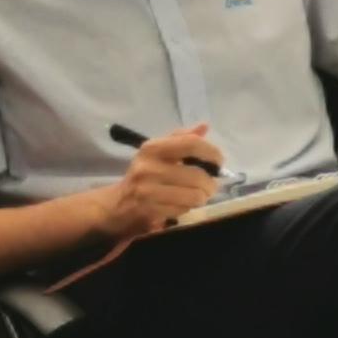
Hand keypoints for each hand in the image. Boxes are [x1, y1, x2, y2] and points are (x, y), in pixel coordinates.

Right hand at [94, 127, 223, 240]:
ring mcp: (148, 191)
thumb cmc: (145, 173)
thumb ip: (182, 138)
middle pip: (197, 175)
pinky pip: (184, 209)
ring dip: (202, 197)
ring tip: (198, 195)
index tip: (219, 162)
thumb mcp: (159, 151)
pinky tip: (182, 203)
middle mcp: (148, 168)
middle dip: (210, 183)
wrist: (119, 203)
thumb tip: (204, 126)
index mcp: (152, 148)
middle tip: (210, 185)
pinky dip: (188, 208)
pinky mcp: (150, 211)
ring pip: (194, 195)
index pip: (191, 144)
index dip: (211, 153)